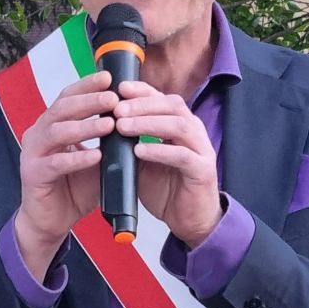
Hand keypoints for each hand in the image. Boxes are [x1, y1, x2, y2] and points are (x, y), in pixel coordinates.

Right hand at [14, 72, 116, 279]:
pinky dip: (77, 159)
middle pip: (61, 109)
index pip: (68, 97)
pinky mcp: (32, 175)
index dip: (87, 86)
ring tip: (109, 124)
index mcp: (52, 124)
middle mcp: (38, 134)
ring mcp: (32, 153)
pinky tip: (96, 157)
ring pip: (57, 132)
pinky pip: (55, 164)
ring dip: (85, 127)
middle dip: (88, 101)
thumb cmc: (75, 186)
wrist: (52, 221)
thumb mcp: (97, 158)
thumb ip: (110, 140)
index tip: (110, 77)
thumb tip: (137, 119)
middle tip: (113, 98)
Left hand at [113, 81, 221, 247]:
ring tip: (123, 126)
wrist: (191, 220)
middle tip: (116, 108)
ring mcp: (202, 150)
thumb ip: (132, 143)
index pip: (163, 98)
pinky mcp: (203, 171)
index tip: (118, 87)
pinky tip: (139, 150)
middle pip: (172, 105)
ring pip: (179, 125)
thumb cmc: (168, 189)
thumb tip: (105, 126)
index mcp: (181, 125)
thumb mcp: (144, 161)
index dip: (142, 91)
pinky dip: (159, 150)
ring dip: (148, 123)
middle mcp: (194, 132)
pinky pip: (181, 155)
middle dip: (142, 104)